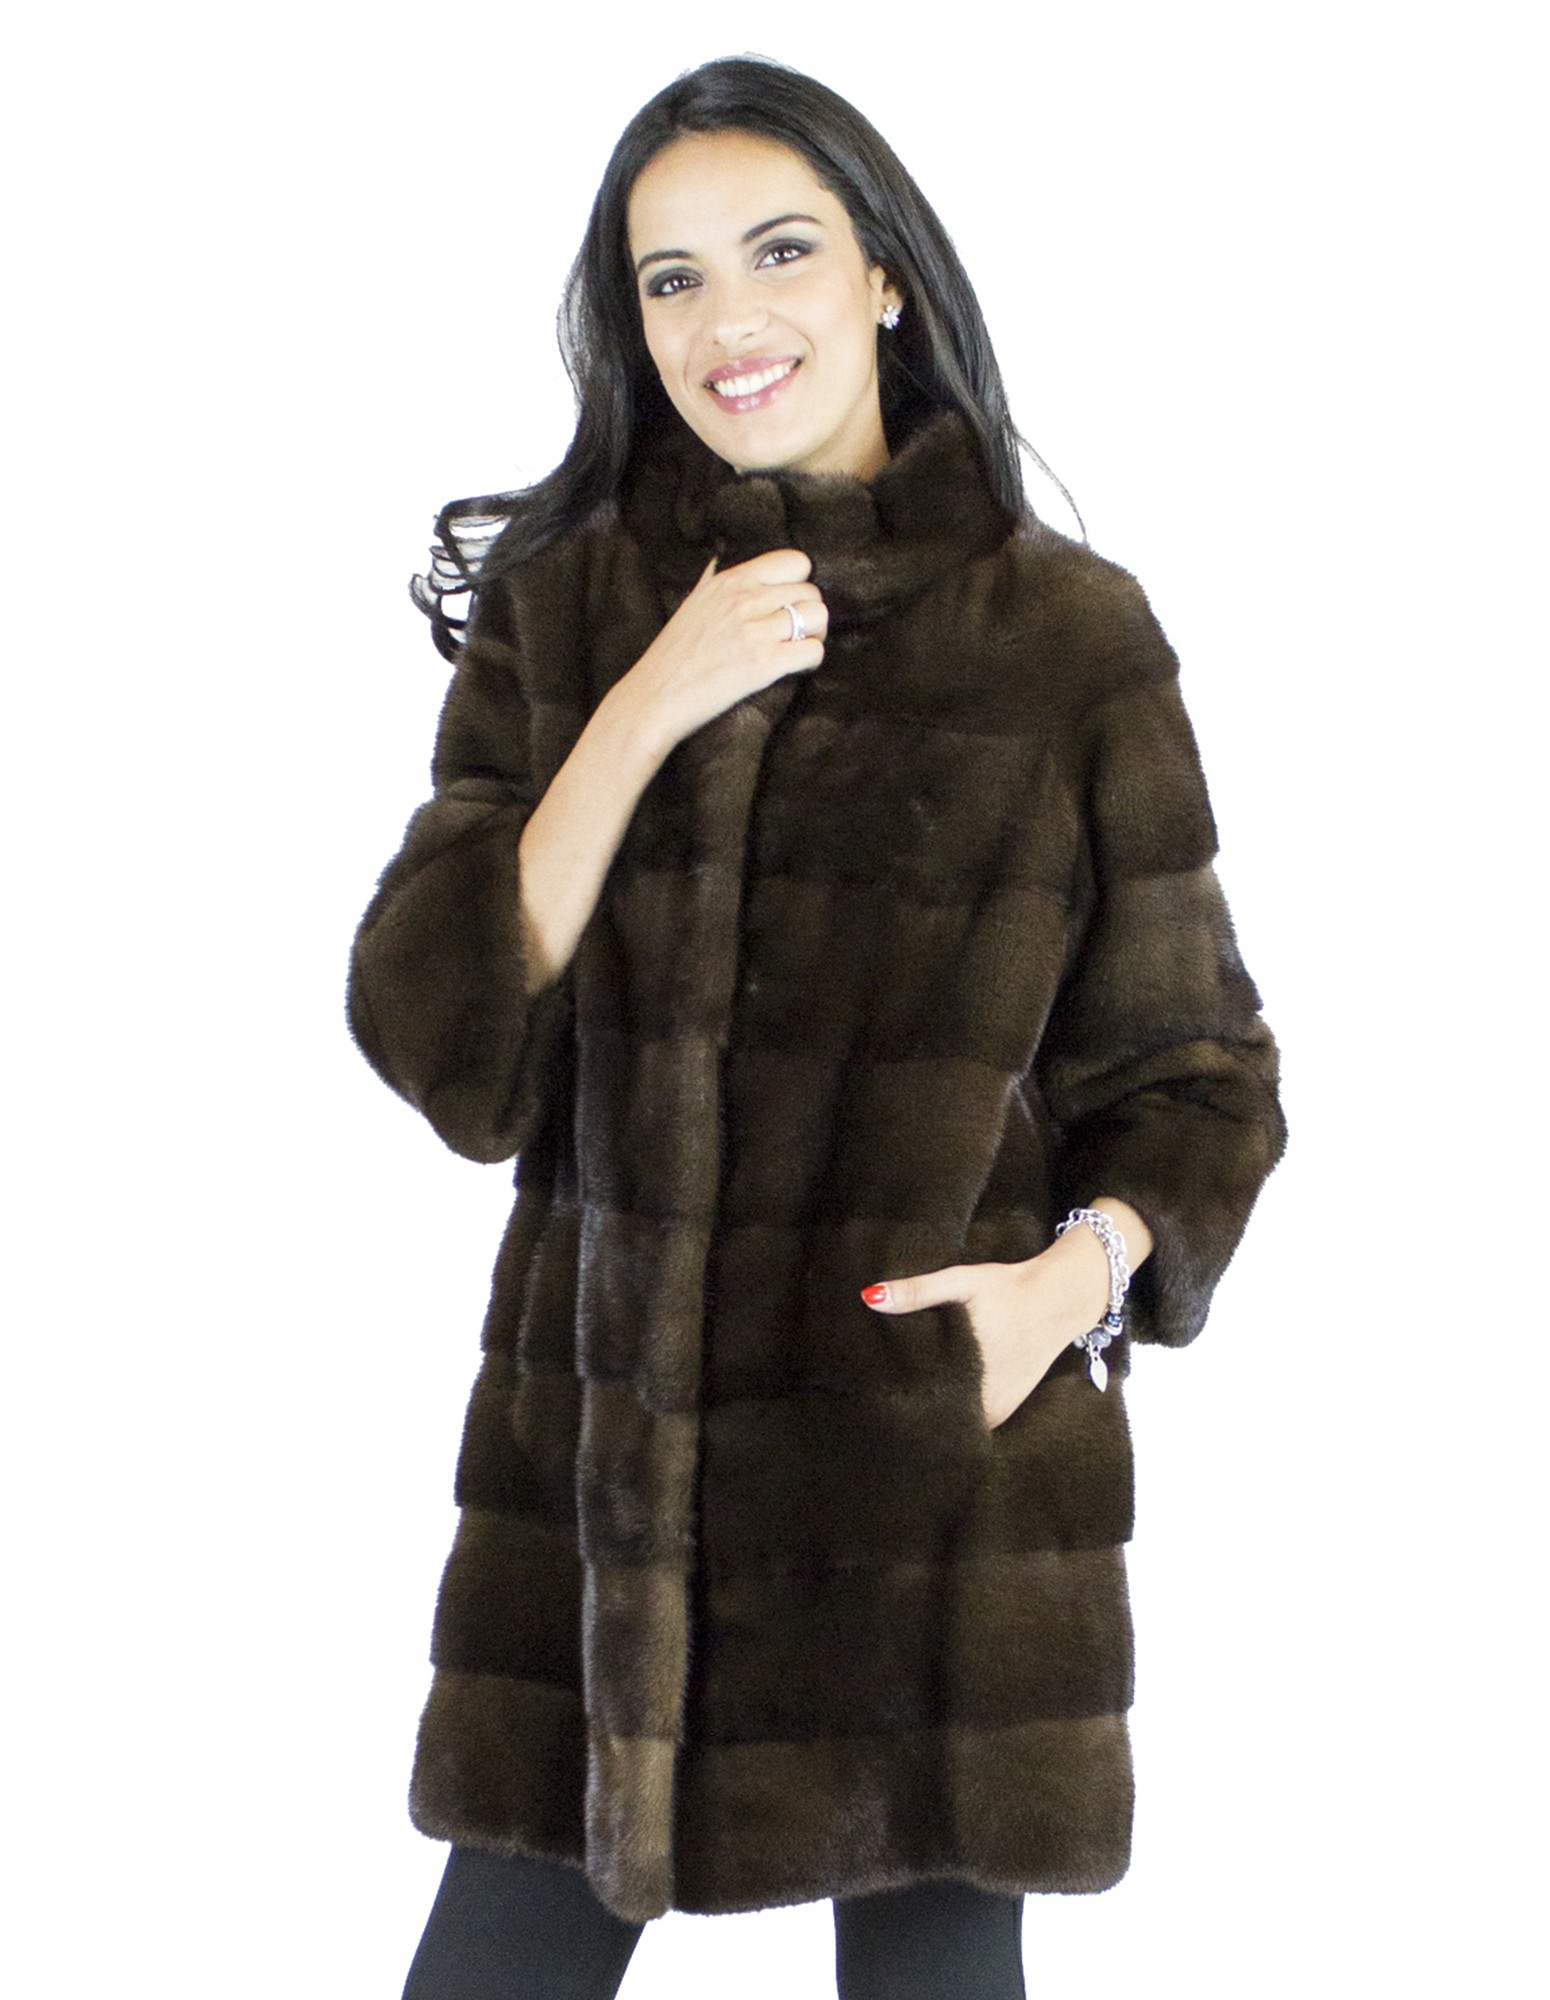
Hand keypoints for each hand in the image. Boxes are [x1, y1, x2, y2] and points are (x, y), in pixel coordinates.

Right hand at [627, 548, 828, 756]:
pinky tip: (795, 668)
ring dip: (815, 636)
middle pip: (811, 593)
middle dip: (809, 615)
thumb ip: (713, 582)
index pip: (795, 561)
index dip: (800, 584)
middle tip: (795, 635)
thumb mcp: (692, 604)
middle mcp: (744, 599)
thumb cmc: (671, 656)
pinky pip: (813, 650)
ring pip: (819, 617)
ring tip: (798, 649)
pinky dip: (812, 660)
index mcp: (729, 581)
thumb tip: (718, 562)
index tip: (789, 604)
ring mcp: (755, 631)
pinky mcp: (763, 664)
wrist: (654, 697)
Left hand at [860, 1248, 1108, 1429]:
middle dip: (907, 1416)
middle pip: (933, 1422)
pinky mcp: (1005, 1409)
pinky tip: (934, 1406)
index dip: (891, 1406)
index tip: (868, 1401)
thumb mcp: (962, 1281)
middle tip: (875, 1407)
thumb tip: (869, 1298)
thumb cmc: (1007, 1289)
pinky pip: (972, 1424)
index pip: (918, 1405)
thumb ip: (918, 1291)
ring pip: (954, 1428)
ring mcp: (997, 1410)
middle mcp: (984, 1401)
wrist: (1059, 1300)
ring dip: (931, 1421)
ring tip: (897, 1412)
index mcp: (966, 1372)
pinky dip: (955, 1418)